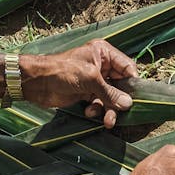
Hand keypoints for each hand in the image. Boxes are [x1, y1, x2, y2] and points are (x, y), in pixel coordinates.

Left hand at [21, 40, 137, 127]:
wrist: (38, 82)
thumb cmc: (63, 71)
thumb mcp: (90, 79)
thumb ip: (110, 92)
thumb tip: (128, 104)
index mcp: (104, 53)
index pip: (127, 67)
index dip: (132, 83)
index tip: (135, 98)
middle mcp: (102, 66)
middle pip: (121, 85)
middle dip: (120, 101)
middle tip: (121, 113)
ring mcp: (95, 80)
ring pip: (111, 97)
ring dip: (109, 110)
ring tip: (107, 121)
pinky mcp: (87, 93)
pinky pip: (100, 103)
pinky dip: (97, 110)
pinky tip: (90, 111)